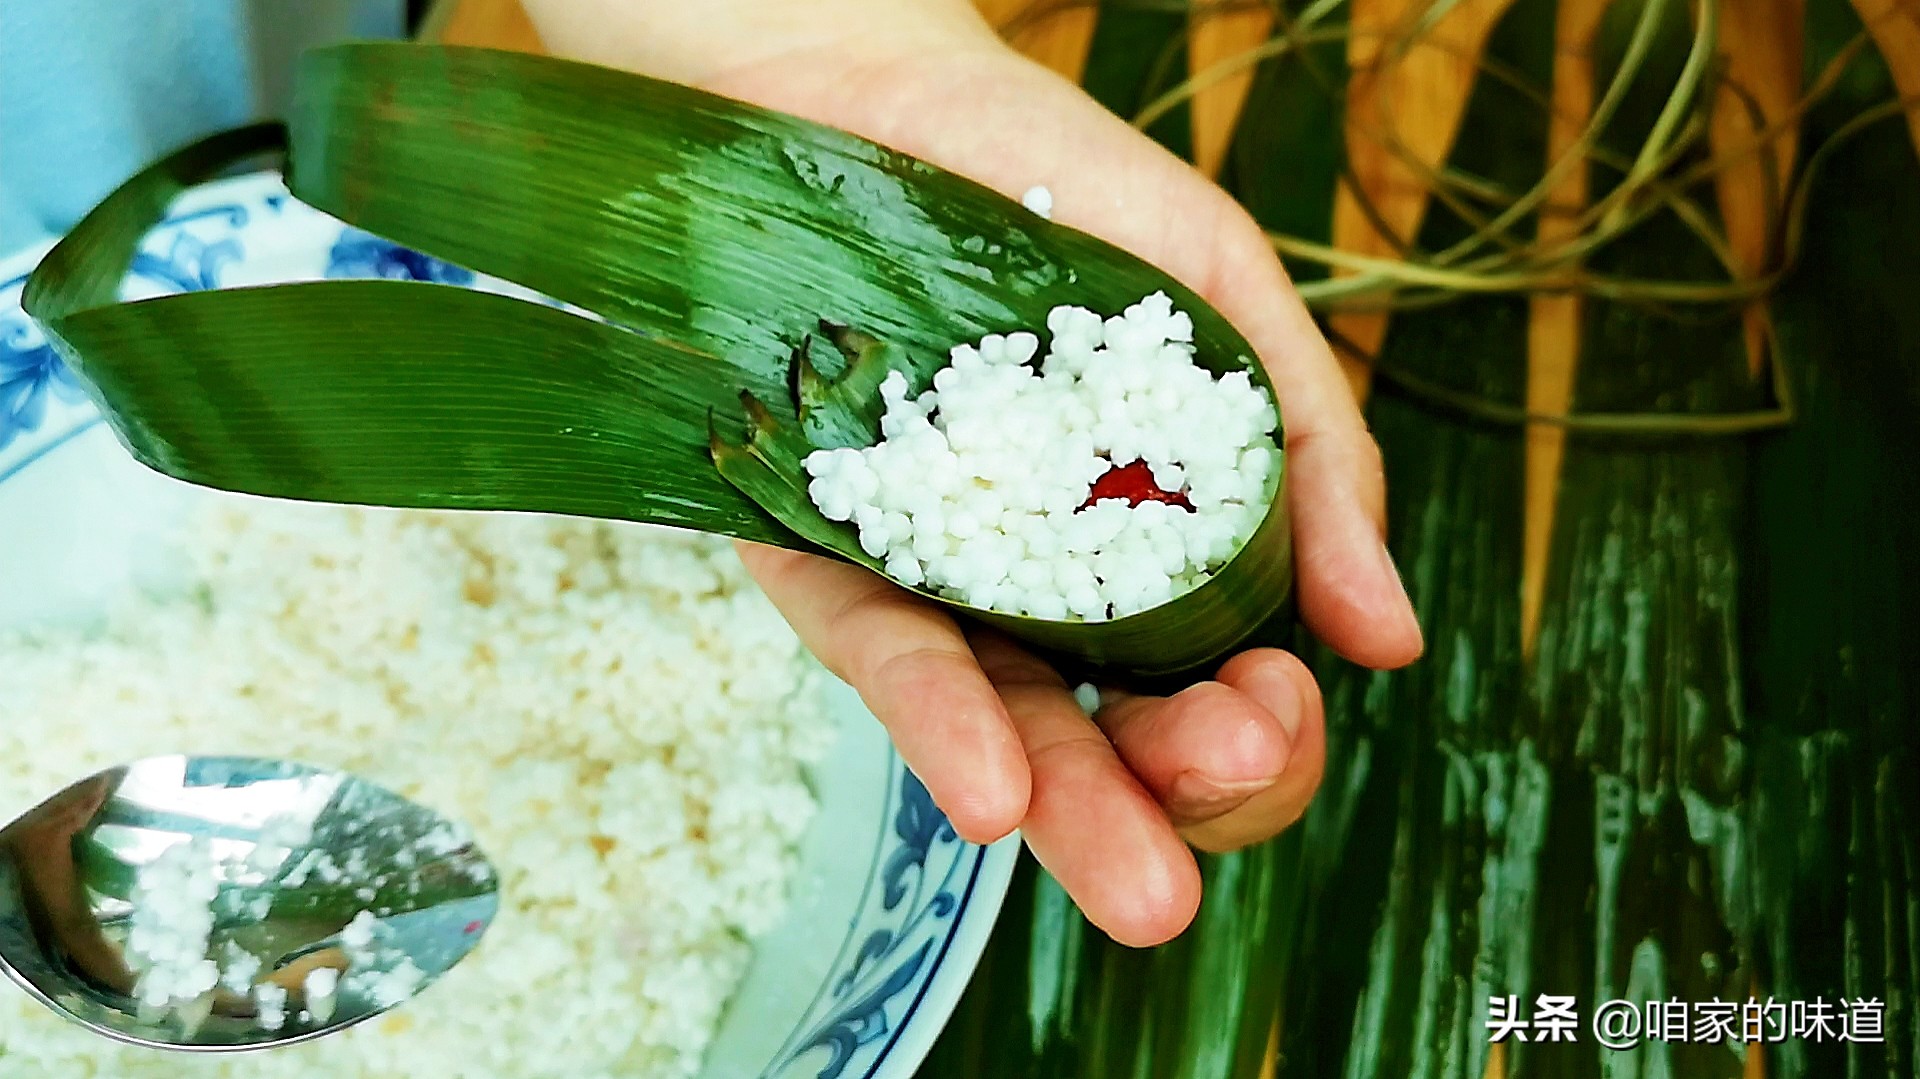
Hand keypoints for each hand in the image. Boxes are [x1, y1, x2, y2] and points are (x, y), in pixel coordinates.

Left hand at [524, 0, 1422, 945]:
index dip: (1263, 729)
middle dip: (1190, 798)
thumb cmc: (1058, 186)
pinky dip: (943, 724)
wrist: (868, 91)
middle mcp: (1044, 587)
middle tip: (1234, 776)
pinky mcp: (822, 555)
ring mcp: (933, 582)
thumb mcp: (1220, 303)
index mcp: (1153, 544)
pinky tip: (999, 793)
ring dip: (1080, 818)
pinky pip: (884, 655)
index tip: (1283, 698)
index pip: (1224, 689)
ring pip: (1009, 734)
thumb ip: (1307, 459)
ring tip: (1146, 896)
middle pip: (1122, 741)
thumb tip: (1391, 640)